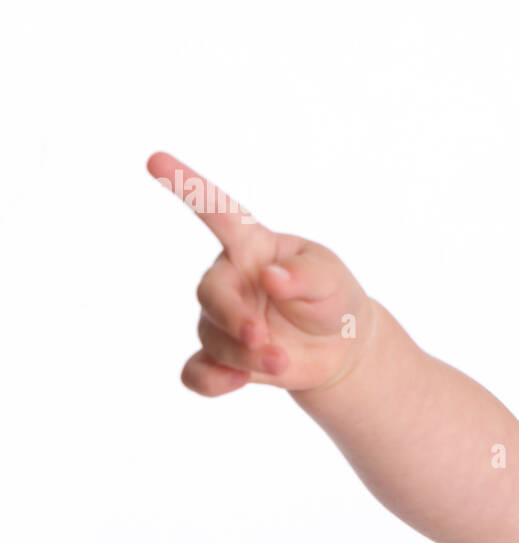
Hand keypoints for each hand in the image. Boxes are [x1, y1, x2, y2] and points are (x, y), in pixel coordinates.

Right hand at [148, 151, 375, 396]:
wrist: (339, 347)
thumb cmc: (331, 297)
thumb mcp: (332, 280)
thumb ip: (305, 275)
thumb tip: (272, 276)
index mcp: (252, 246)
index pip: (217, 212)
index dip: (188, 185)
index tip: (156, 159)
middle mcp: (230, 279)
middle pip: (209, 294)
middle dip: (233, 318)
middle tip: (261, 337)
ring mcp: (221, 319)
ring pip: (212, 337)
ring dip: (245, 354)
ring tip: (282, 361)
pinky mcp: (222, 357)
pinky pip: (198, 372)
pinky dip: (211, 381)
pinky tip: (235, 383)